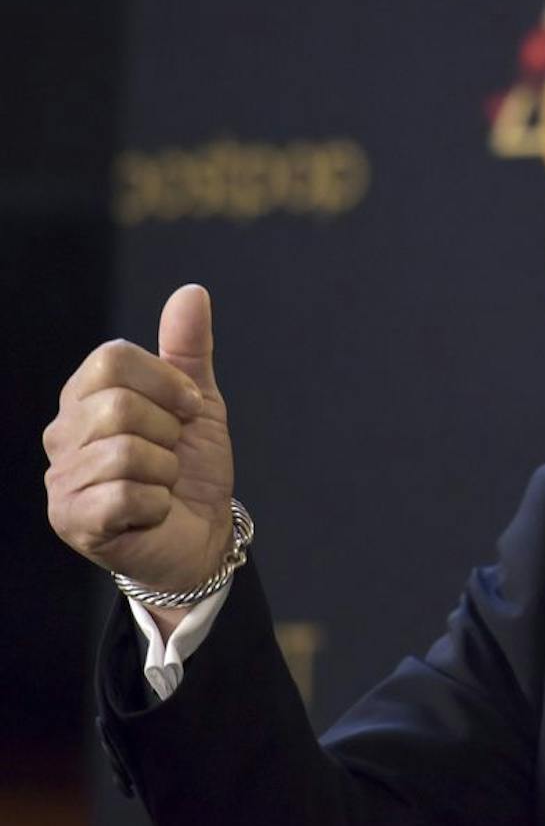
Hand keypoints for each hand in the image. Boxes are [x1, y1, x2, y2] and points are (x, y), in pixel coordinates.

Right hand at [44, 284, 235, 608]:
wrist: (202, 534)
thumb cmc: (191, 468)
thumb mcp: (197, 402)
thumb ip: (189, 349)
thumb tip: (191, 291)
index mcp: (86, 396)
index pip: (111, 356)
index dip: (167, 381)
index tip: (189, 408)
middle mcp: (62, 433)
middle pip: (117, 403)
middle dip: (168, 431)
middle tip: (173, 454)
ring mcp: (61, 479)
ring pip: (126, 451)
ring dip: (165, 471)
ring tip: (162, 484)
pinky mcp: (72, 520)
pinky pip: (125, 495)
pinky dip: (158, 503)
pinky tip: (154, 511)